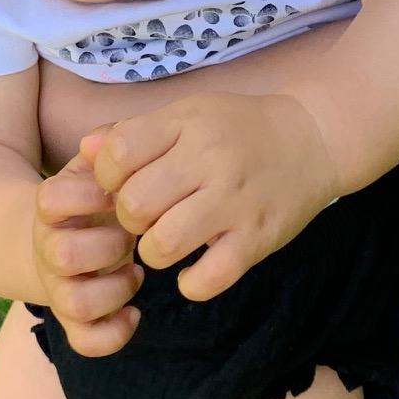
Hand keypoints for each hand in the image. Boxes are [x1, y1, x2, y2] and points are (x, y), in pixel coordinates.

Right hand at [31, 153, 141, 357]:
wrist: (63, 233)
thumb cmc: (94, 196)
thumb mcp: (94, 168)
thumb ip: (104, 150)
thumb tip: (97, 142)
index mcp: (51, 208)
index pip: (51, 200)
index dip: (88, 196)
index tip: (117, 192)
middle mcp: (49, 249)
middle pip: (64, 255)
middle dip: (108, 247)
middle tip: (132, 237)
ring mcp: (58, 287)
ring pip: (74, 303)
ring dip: (114, 290)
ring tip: (136, 272)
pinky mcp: (72, 319)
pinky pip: (85, 340)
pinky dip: (114, 333)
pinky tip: (135, 313)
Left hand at [81, 93, 338, 301]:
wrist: (314, 138)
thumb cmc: (238, 128)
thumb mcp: (188, 114)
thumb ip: (134, 132)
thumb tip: (84, 152)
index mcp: (187, 123)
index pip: (118, 154)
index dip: (107, 178)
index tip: (123, 184)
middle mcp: (210, 159)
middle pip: (134, 204)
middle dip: (129, 219)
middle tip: (146, 217)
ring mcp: (235, 201)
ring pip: (162, 245)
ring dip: (154, 252)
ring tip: (168, 242)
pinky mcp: (258, 238)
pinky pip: (208, 278)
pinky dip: (192, 284)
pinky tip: (194, 270)